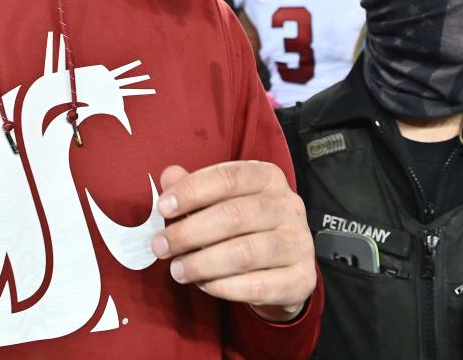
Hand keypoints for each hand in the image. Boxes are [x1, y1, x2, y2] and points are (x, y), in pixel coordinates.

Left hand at [151, 161, 315, 322]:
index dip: (192, 191)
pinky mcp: (301, 278)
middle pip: (234, 216)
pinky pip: (259, 285)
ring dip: (203, 263)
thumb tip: (168, 175)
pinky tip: (204, 285)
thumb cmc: (245, 227)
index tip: (163, 207)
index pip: (228, 178)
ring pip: (246, 253)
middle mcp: (288, 206)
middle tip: (161, 246)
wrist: (283, 268)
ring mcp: (299, 242)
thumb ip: (195, 189)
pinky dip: (225, 287)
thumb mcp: (221, 201)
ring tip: (177, 270)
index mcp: (268, 178)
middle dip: (189, 233)